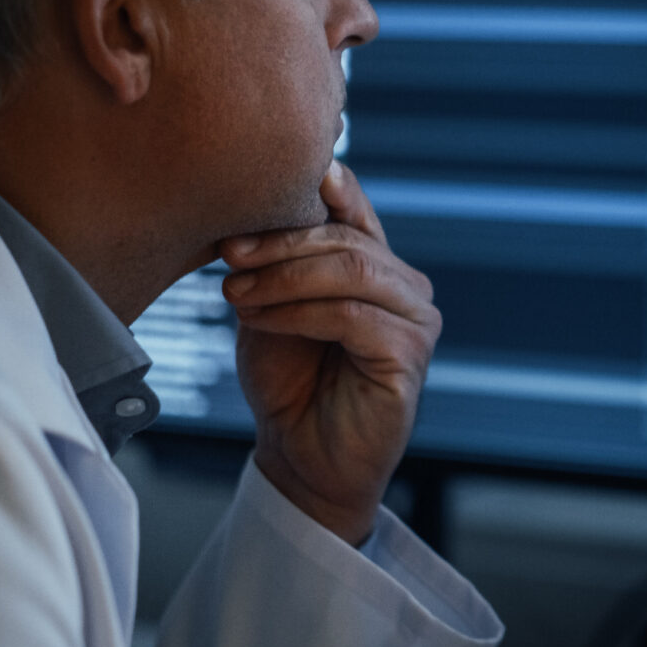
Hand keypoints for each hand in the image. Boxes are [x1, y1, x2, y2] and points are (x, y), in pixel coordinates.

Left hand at [218, 161, 439, 545]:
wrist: (301, 458)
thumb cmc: (290, 381)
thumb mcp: (276, 306)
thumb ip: (282, 261)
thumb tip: (258, 205)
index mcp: (380, 266)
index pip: (353, 209)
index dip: (314, 191)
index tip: (256, 188)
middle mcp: (408, 288)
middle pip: (347, 240)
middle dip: (281, 243)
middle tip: (229, 254)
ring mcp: (417, 322)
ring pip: (352, 272)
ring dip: (284, 278)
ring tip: (235, 292)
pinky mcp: (409, 358)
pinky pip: (351, 317)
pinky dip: (297, 313)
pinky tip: (258, 320)